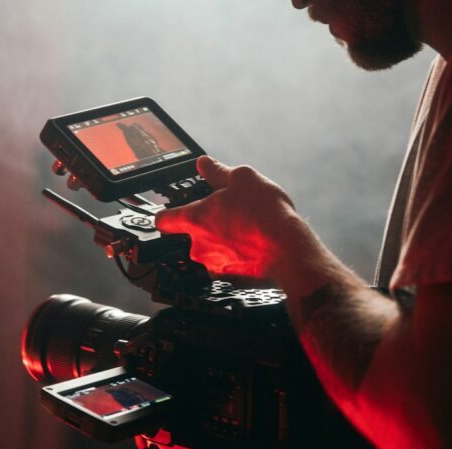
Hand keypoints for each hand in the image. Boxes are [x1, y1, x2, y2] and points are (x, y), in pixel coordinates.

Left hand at [155, 156, 304, 279]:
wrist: (289, 251)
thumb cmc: (265, 214)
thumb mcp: (243, 178)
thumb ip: (218, 171)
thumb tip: (204, 164)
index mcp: (195, 219)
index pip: (163, 220)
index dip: (167, 214)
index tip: (174, 212)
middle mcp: (198, 246)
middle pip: (192, 235)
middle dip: (208, 225)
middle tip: (230, 215)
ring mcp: (214, 265)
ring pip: (211, 251)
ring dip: (223, 242)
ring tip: (246, 231)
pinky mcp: (230, 280)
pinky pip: (228, 266)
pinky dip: (237, 257)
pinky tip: (254, 247)